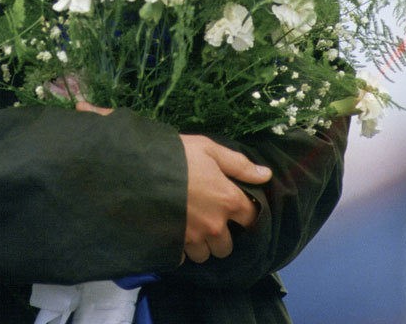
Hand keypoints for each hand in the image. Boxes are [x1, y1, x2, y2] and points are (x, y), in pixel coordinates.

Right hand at [74, 104, 270, 262]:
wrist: (139, 169)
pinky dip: (181, 248)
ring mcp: (193, 238)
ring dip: (202, 244)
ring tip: (190, 225)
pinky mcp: (174, 246)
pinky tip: (175, 231)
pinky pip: (183, 257)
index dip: (246, 213)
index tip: (236, 208)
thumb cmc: (178, 156)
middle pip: (227, 246)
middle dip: (221, 235)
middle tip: (208, 217)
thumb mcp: (210, 149)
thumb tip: (266, 175)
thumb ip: (239, 165)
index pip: (252, 219)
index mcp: (228, 200)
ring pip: (206, 254)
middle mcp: (215, 225)